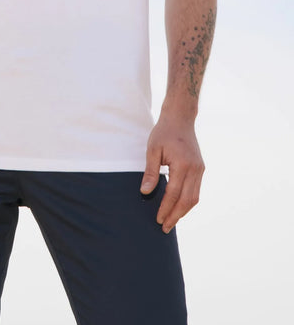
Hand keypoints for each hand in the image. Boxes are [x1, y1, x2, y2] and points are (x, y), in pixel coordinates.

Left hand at [140, 113, 204, 233]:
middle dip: (176, 216)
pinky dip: (187, 202)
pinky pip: (196, 190)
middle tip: (165, 227)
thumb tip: (145, 192)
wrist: (180, 118)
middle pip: (187, 200)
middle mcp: (195, 169)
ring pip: (194, 198)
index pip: (174, 193)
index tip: (158, 219)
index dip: (166, 208)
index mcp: (183, 164)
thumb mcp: (153, 149)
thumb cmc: (164, 132)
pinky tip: (178, 207)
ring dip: (183, 211)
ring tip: (171, 221)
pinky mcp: (201, 169)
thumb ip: (150, 172)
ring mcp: (200, 169)